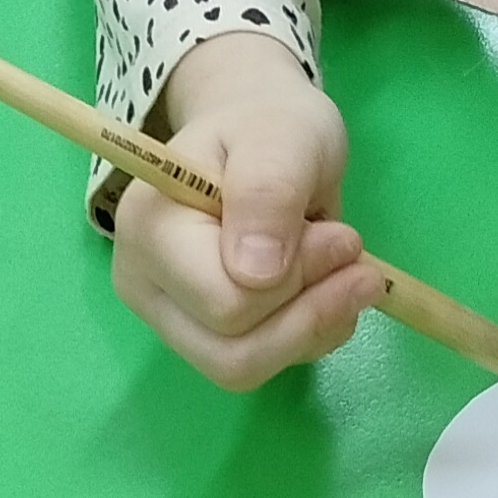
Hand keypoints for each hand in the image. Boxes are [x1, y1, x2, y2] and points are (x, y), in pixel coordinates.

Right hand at [108, 33, 384, 387]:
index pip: (225, 301)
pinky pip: (259, 366)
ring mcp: (168, 316)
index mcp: (149, 227)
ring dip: (313, 329)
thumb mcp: (283, 137)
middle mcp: (143, 282)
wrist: (260, 133)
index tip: (343, 237)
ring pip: (242, 369)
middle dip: (308, 311)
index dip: (296, 280)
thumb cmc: (269, 128)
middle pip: (230, 351)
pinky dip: (308, 337)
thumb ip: (268, 191)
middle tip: (354, 255)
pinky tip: (324, 290)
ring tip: (349, 274)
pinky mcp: (199, 336)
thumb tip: (256, 273)